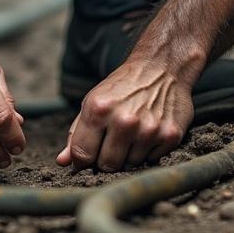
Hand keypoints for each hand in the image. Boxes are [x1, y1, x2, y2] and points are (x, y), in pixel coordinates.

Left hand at [56, 61, 192, 171]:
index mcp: (99, 109)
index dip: (82, 159)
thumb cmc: (122, 87)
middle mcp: (124, 120)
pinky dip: (149, 152)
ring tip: (133, 132)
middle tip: (113, 140)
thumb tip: (63, 162)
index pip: (82, 155)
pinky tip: (150, 131)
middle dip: (107, 158)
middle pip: (107, 165)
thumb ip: (76, 133)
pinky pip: (152, 161)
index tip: (88, 155)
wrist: (161, 67)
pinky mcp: (170, 136)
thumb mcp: (94, 101)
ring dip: (129, 154)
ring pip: (130, 165)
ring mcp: (149, 130)